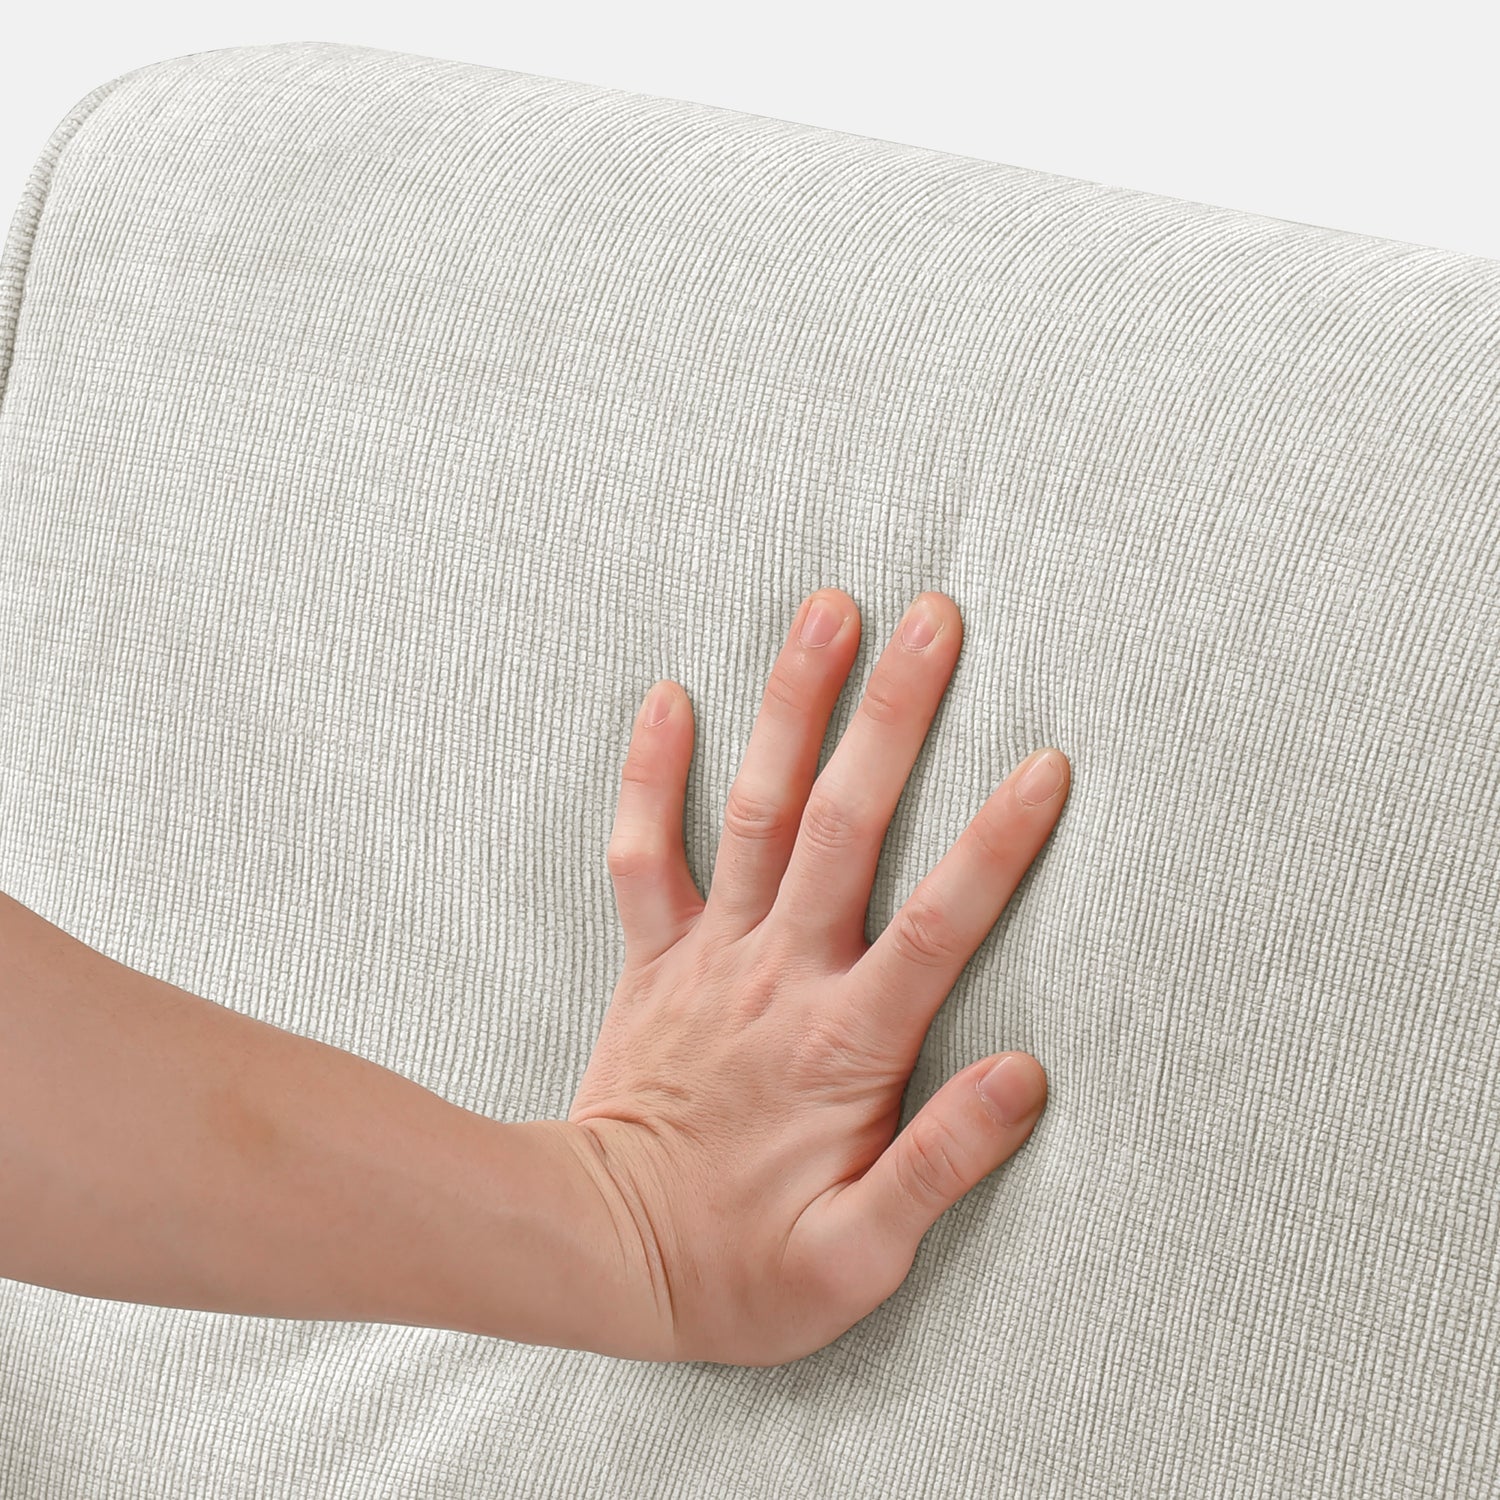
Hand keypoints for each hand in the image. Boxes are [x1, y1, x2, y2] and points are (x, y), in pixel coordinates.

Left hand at [558, 589, 1069, 1366]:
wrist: (601, 1254)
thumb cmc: (741, 1268)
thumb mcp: (860, 1258)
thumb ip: (942, 1165)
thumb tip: (1028, 1078)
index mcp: (842, 1047)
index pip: (935, 928)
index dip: (993, 847)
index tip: (1043, 764)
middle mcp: (778, 978)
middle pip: (845, 828)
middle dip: (891, 719)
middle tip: (931, 619)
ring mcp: (710, 957)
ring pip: (757, 812)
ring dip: (792, 709)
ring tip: (826, 613)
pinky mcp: (656, 956)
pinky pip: (645, 853)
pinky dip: (650, 774)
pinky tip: (668, 695)